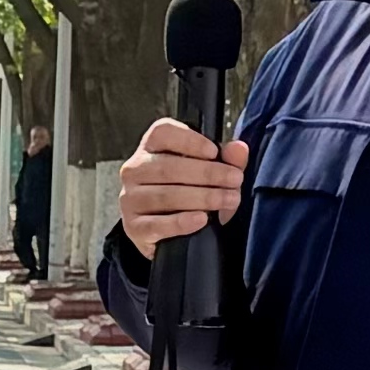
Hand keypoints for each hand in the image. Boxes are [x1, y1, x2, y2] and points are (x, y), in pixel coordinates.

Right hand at [113, 121, 249, 252]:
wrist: (170, 235)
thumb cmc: (189, 195)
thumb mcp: (212, 174)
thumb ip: (227, 160)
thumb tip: (239, 149)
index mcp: (151, 148)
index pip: (162, 133)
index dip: (189, 140)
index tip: (214, 151)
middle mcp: (135, 170)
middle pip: (168, 167)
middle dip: (208, 174)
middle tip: (235, 180)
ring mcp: (130, 199)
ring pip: (165, 196)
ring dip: (202, 198)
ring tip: (228, 200)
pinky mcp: (134, 227)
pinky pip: (157, 224)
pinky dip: (182, 222)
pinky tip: (201, 219)